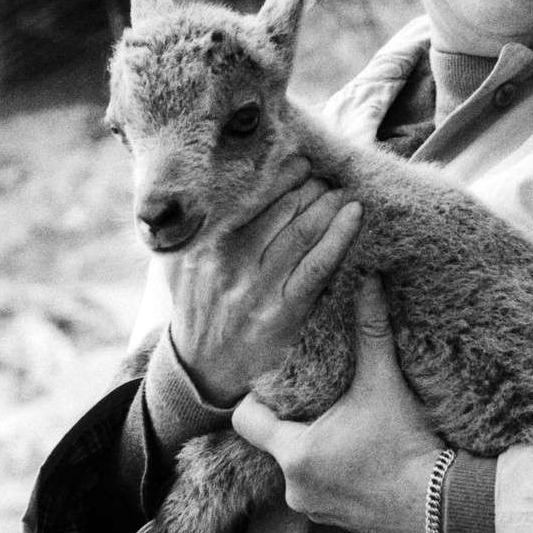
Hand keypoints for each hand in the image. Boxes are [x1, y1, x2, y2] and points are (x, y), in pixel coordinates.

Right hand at [165, 156, 362, 406]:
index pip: (251, 199)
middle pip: (281, 210)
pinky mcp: (284, 312)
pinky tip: (354, 216)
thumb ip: (188, 232)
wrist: (199, 370)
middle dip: (310, 187)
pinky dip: (339, 237)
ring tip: (343, 192)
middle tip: (328, 177)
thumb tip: (194, 193)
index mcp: (209, 247)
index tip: (300, 163)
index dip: (281, 176)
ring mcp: (259, 288)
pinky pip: (317, 267)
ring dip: (329, 205)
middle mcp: (232, 263)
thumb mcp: (177, 267)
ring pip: (302, 232)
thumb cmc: (195, 311)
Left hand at [234, 275, 444, 532]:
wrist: (444, 506)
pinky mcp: (339, 524)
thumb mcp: (385, 383)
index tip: (288, 385)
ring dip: (320, 450)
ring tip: (351, 429)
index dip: (262, 397)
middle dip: (299, 422)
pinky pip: (323, 490)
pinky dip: (337, 474)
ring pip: (302, 468)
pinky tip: (366, 457)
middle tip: (329, 401)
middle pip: (277, 442)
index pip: (246, 420)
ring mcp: (315, 510)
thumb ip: (371, 331)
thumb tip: (368, 279)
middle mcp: (295, 487)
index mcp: (294, 452)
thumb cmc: (409, 445)